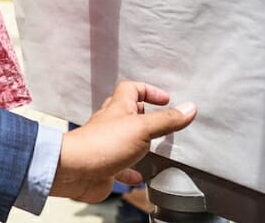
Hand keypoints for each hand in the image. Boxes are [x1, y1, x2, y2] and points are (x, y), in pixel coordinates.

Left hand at [51, 81, 196, 202]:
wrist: (76, 170)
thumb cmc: (103, 144)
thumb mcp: (142, 128)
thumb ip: (166, 120)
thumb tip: (189, 108)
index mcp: (118, 108)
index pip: (131, 88)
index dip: (148, 90)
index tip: (165, 99)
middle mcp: (111, 124)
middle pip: (128, 112)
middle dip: (145, 114)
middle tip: (162, 120)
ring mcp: (108, 145)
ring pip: (125, 140)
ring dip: (140, 143)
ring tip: (156, 148)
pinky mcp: (106, 165)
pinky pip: (121, 166)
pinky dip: (132, 170)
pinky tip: (140, 176)